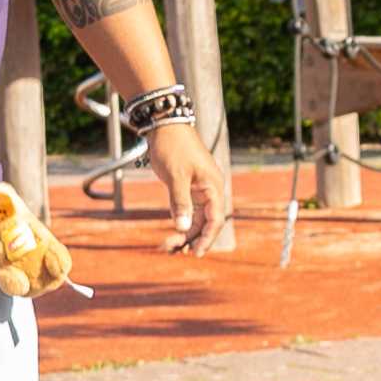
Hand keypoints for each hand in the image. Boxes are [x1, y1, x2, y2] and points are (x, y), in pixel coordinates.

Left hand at [143, 118, 226, 253]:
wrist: (165, 126)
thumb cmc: (173, 147)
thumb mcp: (176, 176)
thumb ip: (180, 203)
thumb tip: (183, 228)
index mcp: (214, 187)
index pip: (215, 220)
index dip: (207, 239)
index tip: (194, 254)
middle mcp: (210, 191)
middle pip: (205, 223)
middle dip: (190, 239)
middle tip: (170, 250)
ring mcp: (199, 190)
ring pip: (196, 219)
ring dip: (184, 234)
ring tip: (167, 247)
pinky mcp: (188, 189)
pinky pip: (188, 211)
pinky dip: (181, 223)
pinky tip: (172, 234)